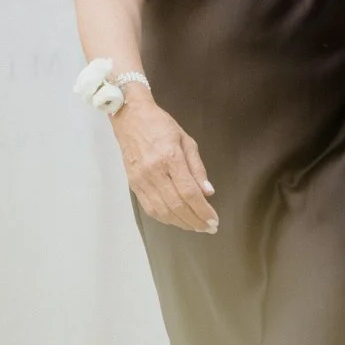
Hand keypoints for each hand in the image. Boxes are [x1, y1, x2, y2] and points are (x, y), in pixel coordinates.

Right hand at [112, 94, 216, 232]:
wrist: (130, 117)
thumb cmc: (161, 125)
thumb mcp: (187, 140)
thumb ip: (198, 168)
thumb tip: (208, 192)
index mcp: (170, 158)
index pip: (189, 193)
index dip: (202, 211)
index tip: (214, 220)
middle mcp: (154, 172)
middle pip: (176, 206)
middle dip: (195, 221)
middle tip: (209, 228)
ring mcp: (141, 180)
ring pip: (162, 211)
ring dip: (181, 223)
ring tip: (196, 226)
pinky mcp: (133, 184)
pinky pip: (149, 207)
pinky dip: (164, 218)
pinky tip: (176, 220)